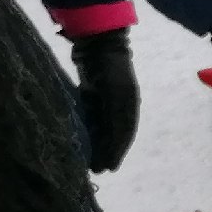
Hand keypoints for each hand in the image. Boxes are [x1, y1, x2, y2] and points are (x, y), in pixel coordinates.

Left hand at [70, 28, 139, 171]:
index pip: (124, 134)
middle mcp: (120, 103)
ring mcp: (105, 97)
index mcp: (129, 105)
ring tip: (87, 159)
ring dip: (96, 142)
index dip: (117, 152)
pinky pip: (91, 116)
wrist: (98, 42)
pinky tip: (82, 137)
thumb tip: (112, 147)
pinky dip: (88, 128)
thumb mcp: (115, 96)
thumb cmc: (109, 69)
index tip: (108, 168)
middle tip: (96, 170)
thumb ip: (114, 121)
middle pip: (113, 133)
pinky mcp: (91, 92)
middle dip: (106, 151)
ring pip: (101, 126)